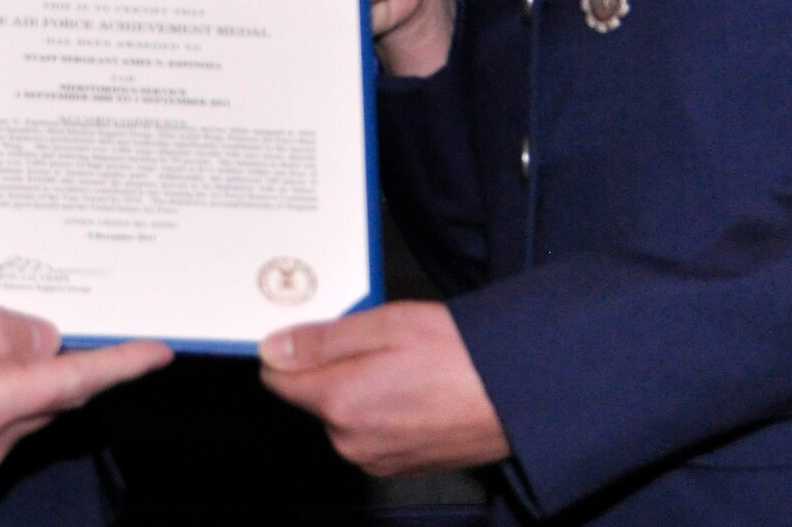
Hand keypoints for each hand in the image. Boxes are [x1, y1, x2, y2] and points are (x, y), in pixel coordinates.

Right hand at [0, 289, 170, 473]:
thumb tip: (47, 340)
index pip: (71, 386)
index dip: (120, 365)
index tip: (160, 350)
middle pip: (53, 394)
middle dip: (82, 357)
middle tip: (106, 307)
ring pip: (26, 400)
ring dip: (39, 362)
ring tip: (47, 312)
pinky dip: (9, 375)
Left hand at [260, 301, 508, 475]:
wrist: (518, 395)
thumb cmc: (460, 355)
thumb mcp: (386, 324)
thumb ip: (322, 340)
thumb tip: (274, 348)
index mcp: (340, 402)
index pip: (279, 379)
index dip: (292, 350)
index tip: (313, 332)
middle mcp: (351, 441)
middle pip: (313, 395)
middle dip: (333, 365)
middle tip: (376, 338)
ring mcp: (376, 459)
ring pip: (343, 413)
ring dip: (359, 386)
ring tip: (404, 361)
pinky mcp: (399, 467)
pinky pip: (371, 432)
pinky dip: (382, 408)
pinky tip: (414, 386)